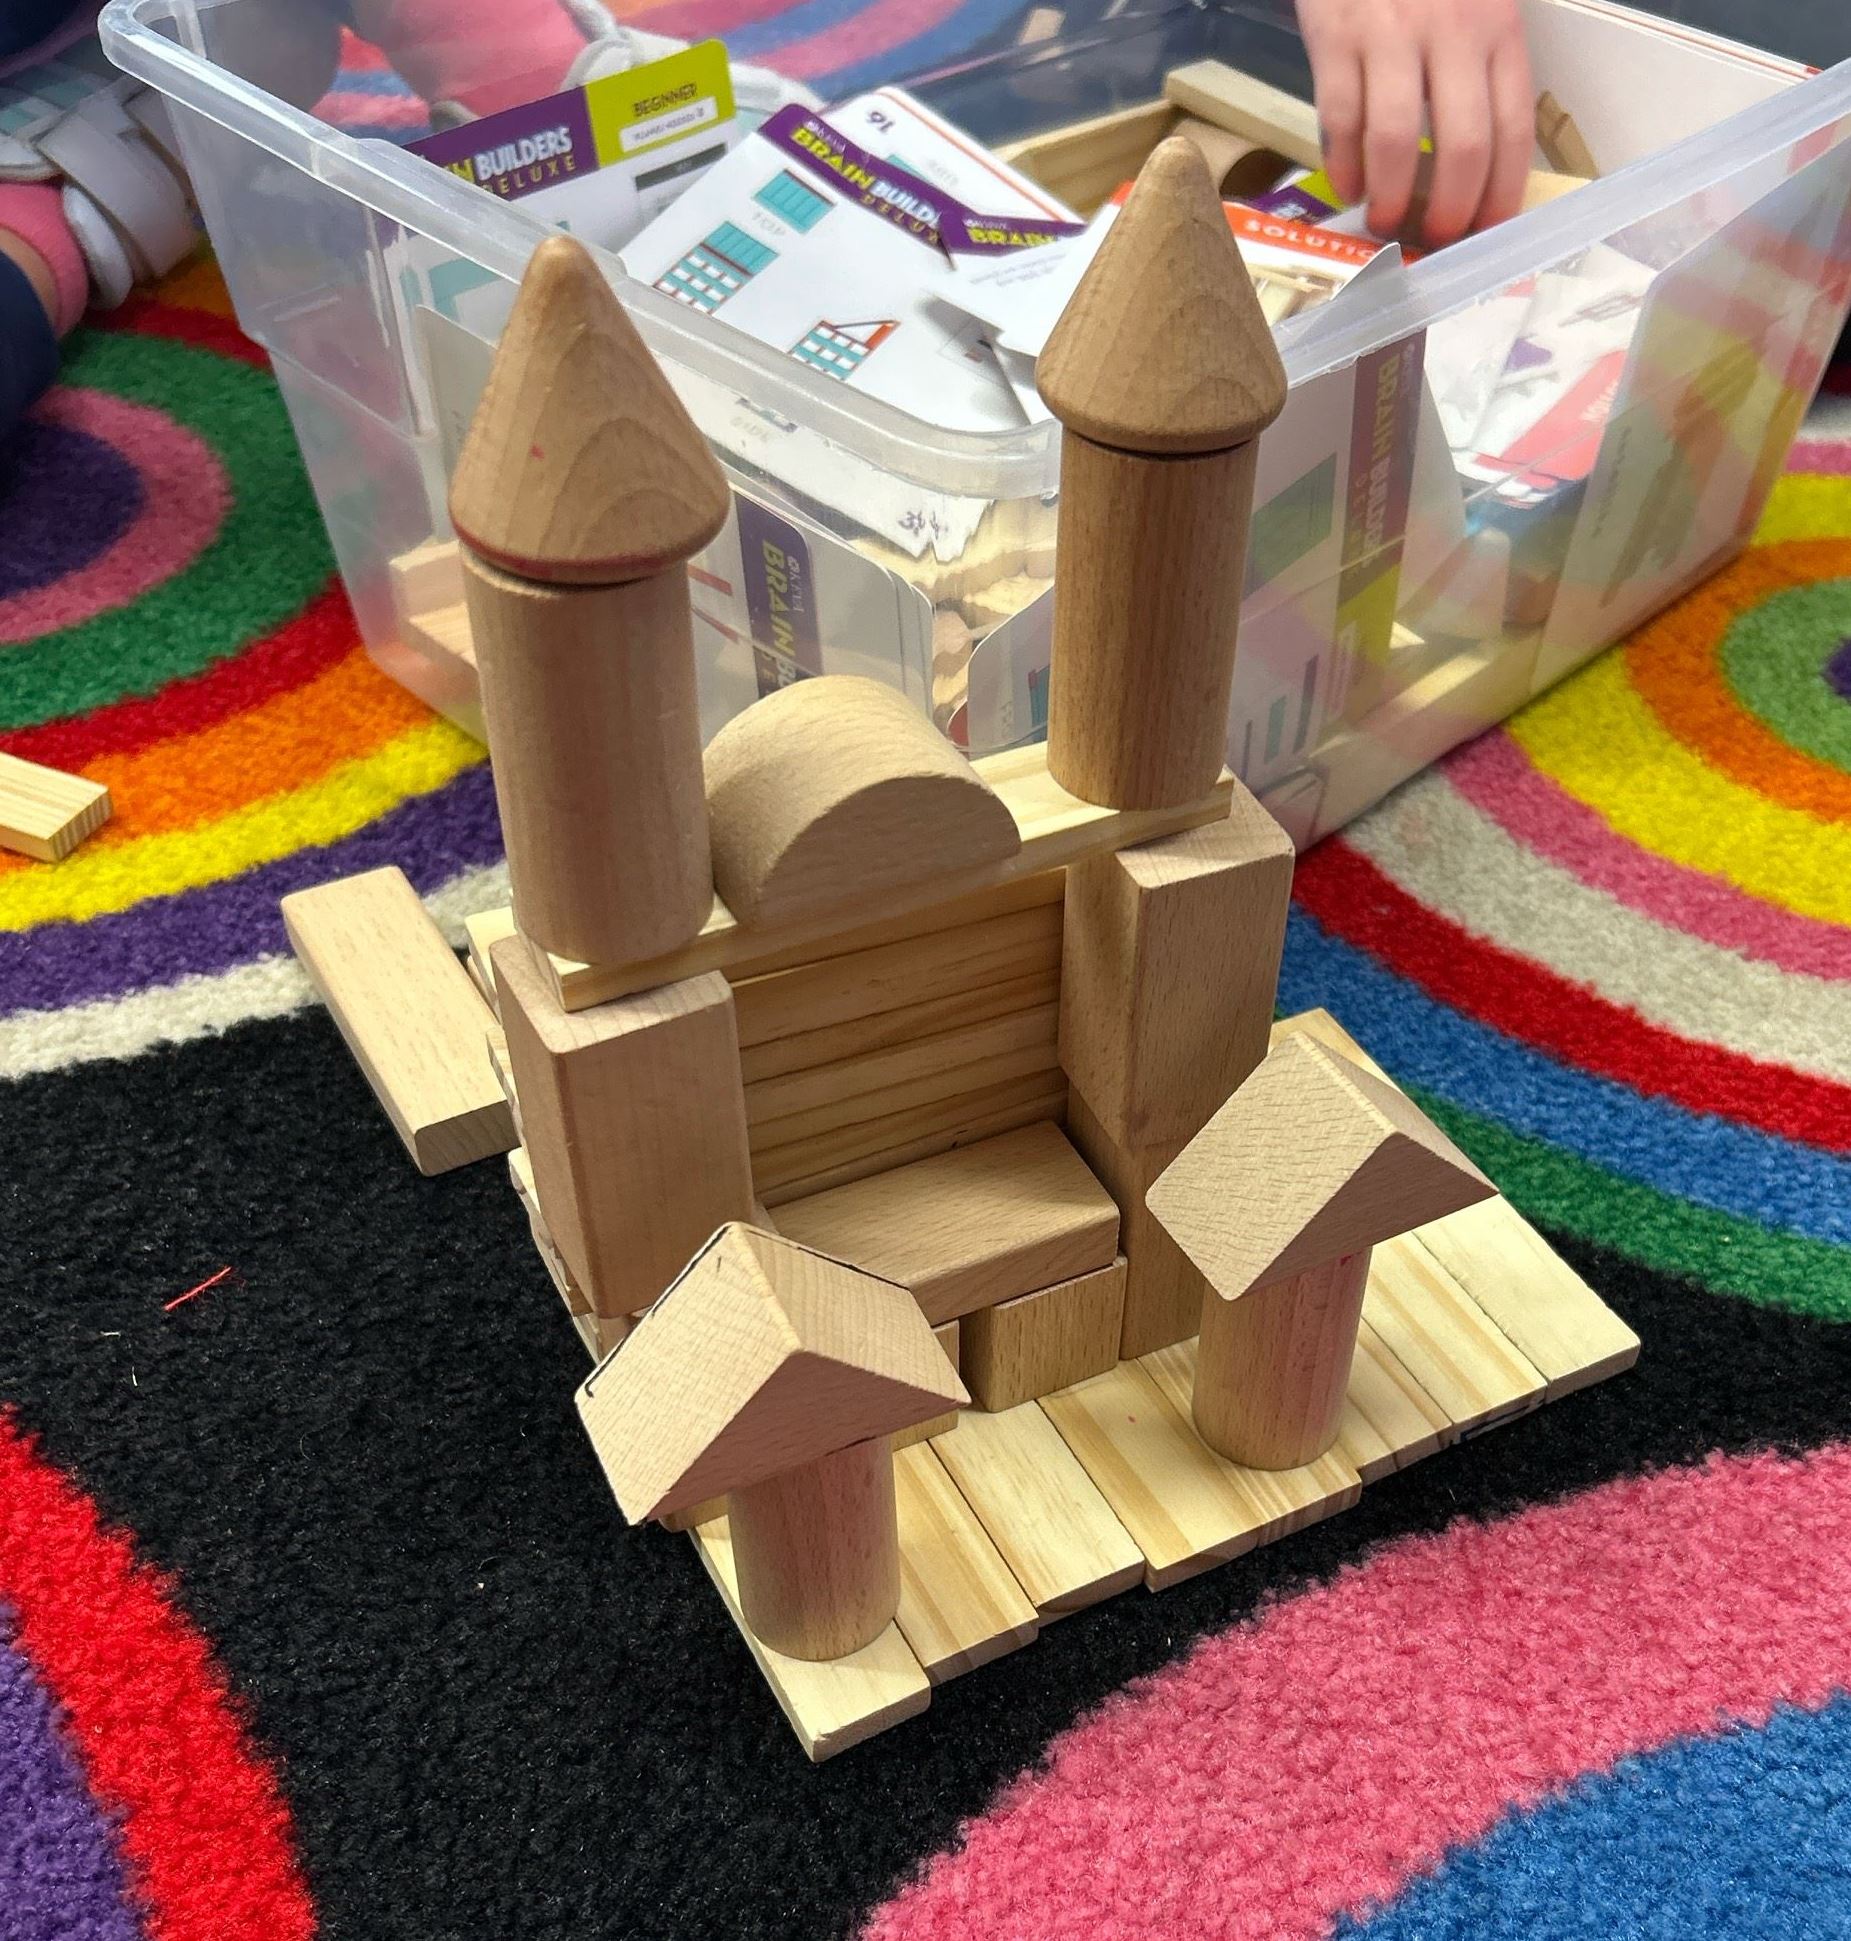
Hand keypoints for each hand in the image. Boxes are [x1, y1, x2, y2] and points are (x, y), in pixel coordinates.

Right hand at [1296, 0, 1532, 245]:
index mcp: (1498, 28)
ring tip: (1381, 221)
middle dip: (1448, 210)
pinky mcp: (1337, 36)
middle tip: (1431, 237)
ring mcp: (1392, 35)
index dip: (1501, 194)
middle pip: (1463, 146)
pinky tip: (1346, 185)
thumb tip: (1472, 162)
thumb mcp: (1475, 3)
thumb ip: (1480, 65)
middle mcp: (1452, 32)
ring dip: (1388, 197)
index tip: (1486, 233)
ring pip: (1397, 140)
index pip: (1513, 128)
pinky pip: (1341, 118)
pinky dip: (1342, 164)